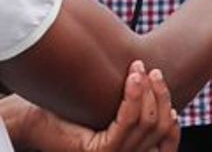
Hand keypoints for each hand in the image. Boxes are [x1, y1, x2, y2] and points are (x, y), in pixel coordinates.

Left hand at [12, 60, 179, 150]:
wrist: (37, 119)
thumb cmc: (75, 112)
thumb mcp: (117, 115)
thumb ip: (138, 117)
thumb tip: (170, 108)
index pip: (168, 143)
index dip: (174, 119)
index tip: (165, 92)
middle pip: (161, 126)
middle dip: (161, 95)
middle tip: (153, 71)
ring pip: (148, 122)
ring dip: (148, 90)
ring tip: (139, 68)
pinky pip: (127, 122)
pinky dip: (134, 97)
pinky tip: (132, 78)